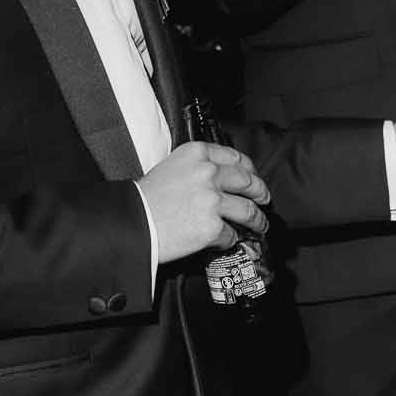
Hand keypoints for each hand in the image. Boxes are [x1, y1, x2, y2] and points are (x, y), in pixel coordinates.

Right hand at [137, 142, 269, 265]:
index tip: (253, 176)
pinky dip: (230, 240)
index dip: (249, 169)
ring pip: (247, 209)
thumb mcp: (171, 167)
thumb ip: (197, 168)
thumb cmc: (144, 199)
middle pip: (247, 181)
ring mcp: (212, 200)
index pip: (235, 157)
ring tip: (259, 225)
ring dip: (256, 219)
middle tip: (264, 199)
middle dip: (260, 192)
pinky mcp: (212, 226)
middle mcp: (208, 173)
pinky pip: (230, 234)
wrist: (131, 224)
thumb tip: (219, 180)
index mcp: (198, 154)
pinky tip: (227, 241)